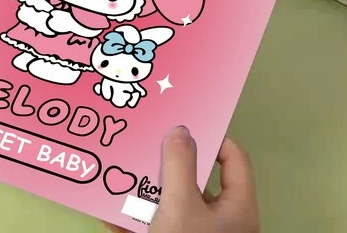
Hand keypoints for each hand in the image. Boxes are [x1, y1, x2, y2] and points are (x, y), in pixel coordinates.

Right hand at [105, 127, 258, 232]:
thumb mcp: (182, 205)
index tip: (181, 124)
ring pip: (171, 205)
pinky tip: (108, 212)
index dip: (211, 137)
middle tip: (146, 142)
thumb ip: (180, 164)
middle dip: (167, 163)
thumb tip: (181, 130)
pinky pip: (154, 229)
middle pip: (196, 180)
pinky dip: (133, 222)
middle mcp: (222, 223)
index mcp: (238, 207)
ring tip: (122, 171)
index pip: (233, 158)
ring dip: (145, 191)